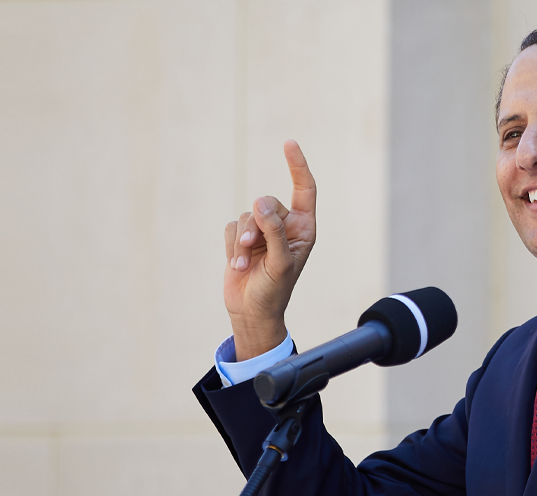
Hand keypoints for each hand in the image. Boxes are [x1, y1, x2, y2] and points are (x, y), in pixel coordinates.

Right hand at [222, 140, 318, 358]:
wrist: (251, 312)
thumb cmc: (274, 292)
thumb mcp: (280, 263)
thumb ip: (273, 231)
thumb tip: (260, 203)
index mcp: (303, 228)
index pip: (304, 189)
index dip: (297, 165)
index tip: (288, 143)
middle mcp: (284, 226)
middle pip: (266, 203)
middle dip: (256, 225)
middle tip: (253, 247)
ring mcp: (262, 232)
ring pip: (246, 215)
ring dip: (243, 242)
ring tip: (245, 265)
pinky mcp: (242, 239)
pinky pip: (232, 227)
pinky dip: (233, 246)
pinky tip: (238, 265)